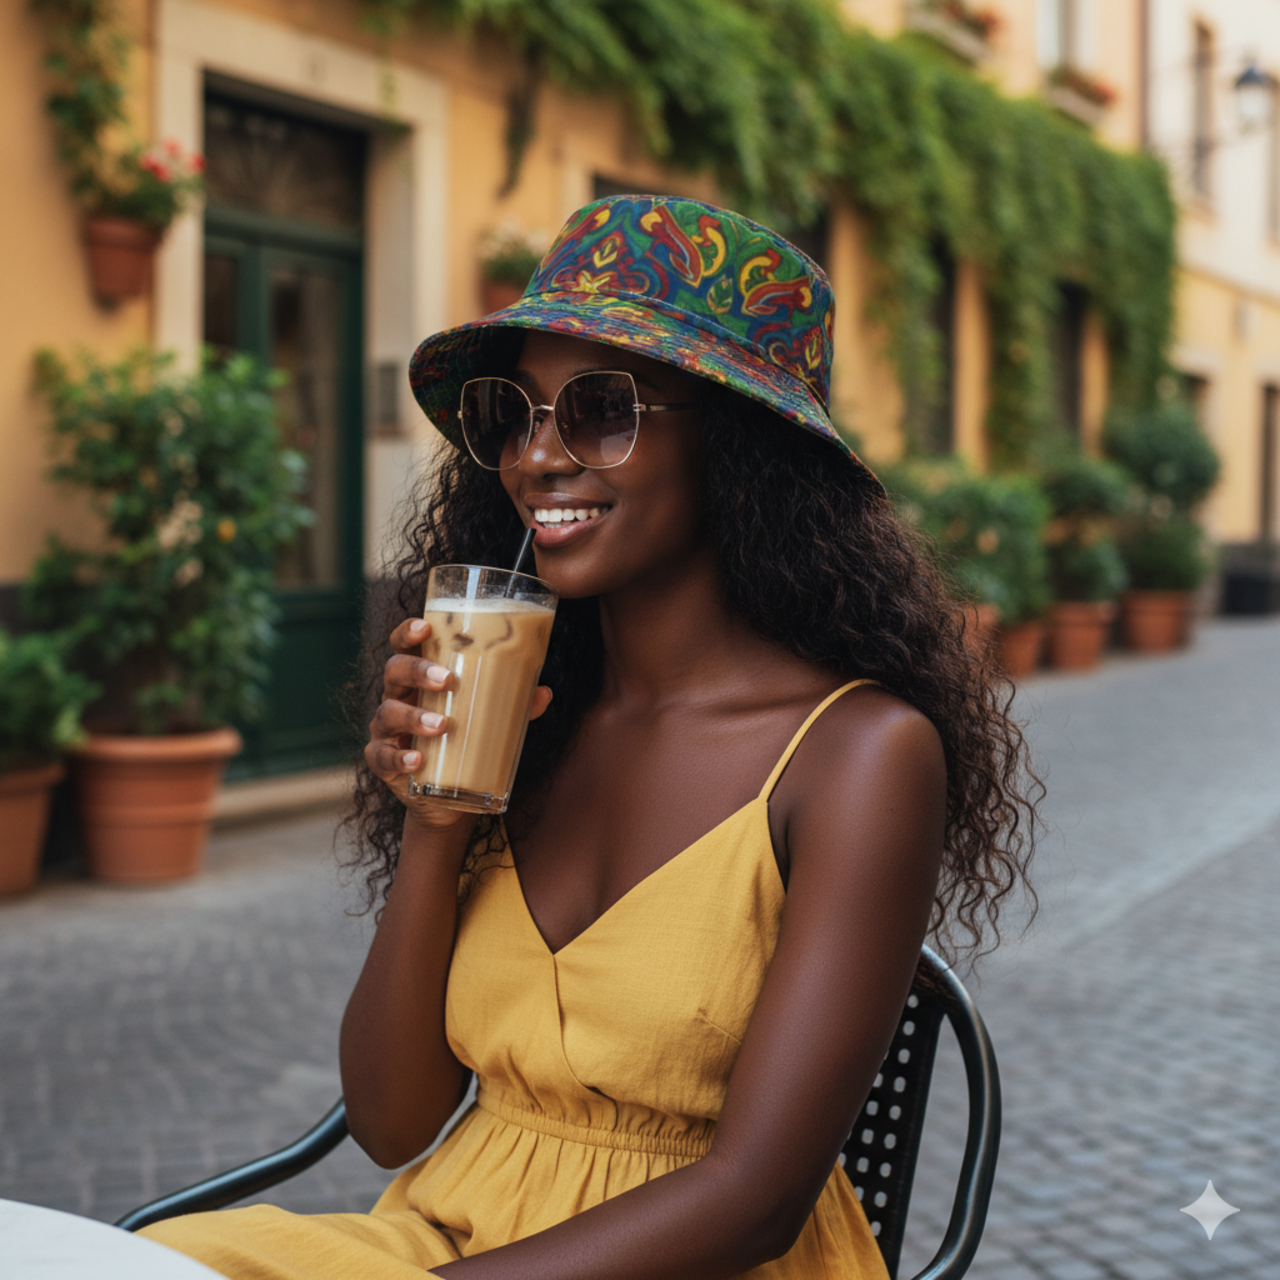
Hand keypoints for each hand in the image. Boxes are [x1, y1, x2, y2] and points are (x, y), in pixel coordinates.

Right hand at [366, 617, 552, 827]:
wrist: (444, 796)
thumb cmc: (463, 739)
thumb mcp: (488, 718)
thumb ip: (513, 704)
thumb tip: (544, 693)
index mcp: (418, 678)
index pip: (404, 646)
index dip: (408, 632)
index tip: (425, 627)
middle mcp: (397, 697)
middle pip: (394, 671)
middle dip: (418, 671)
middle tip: (446, 679)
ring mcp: (386, 729)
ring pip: (389, 713)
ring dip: (414, 716)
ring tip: (442, 725)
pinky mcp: (381, 761)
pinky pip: (383, 756)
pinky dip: (400, 758)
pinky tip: (417, 760)